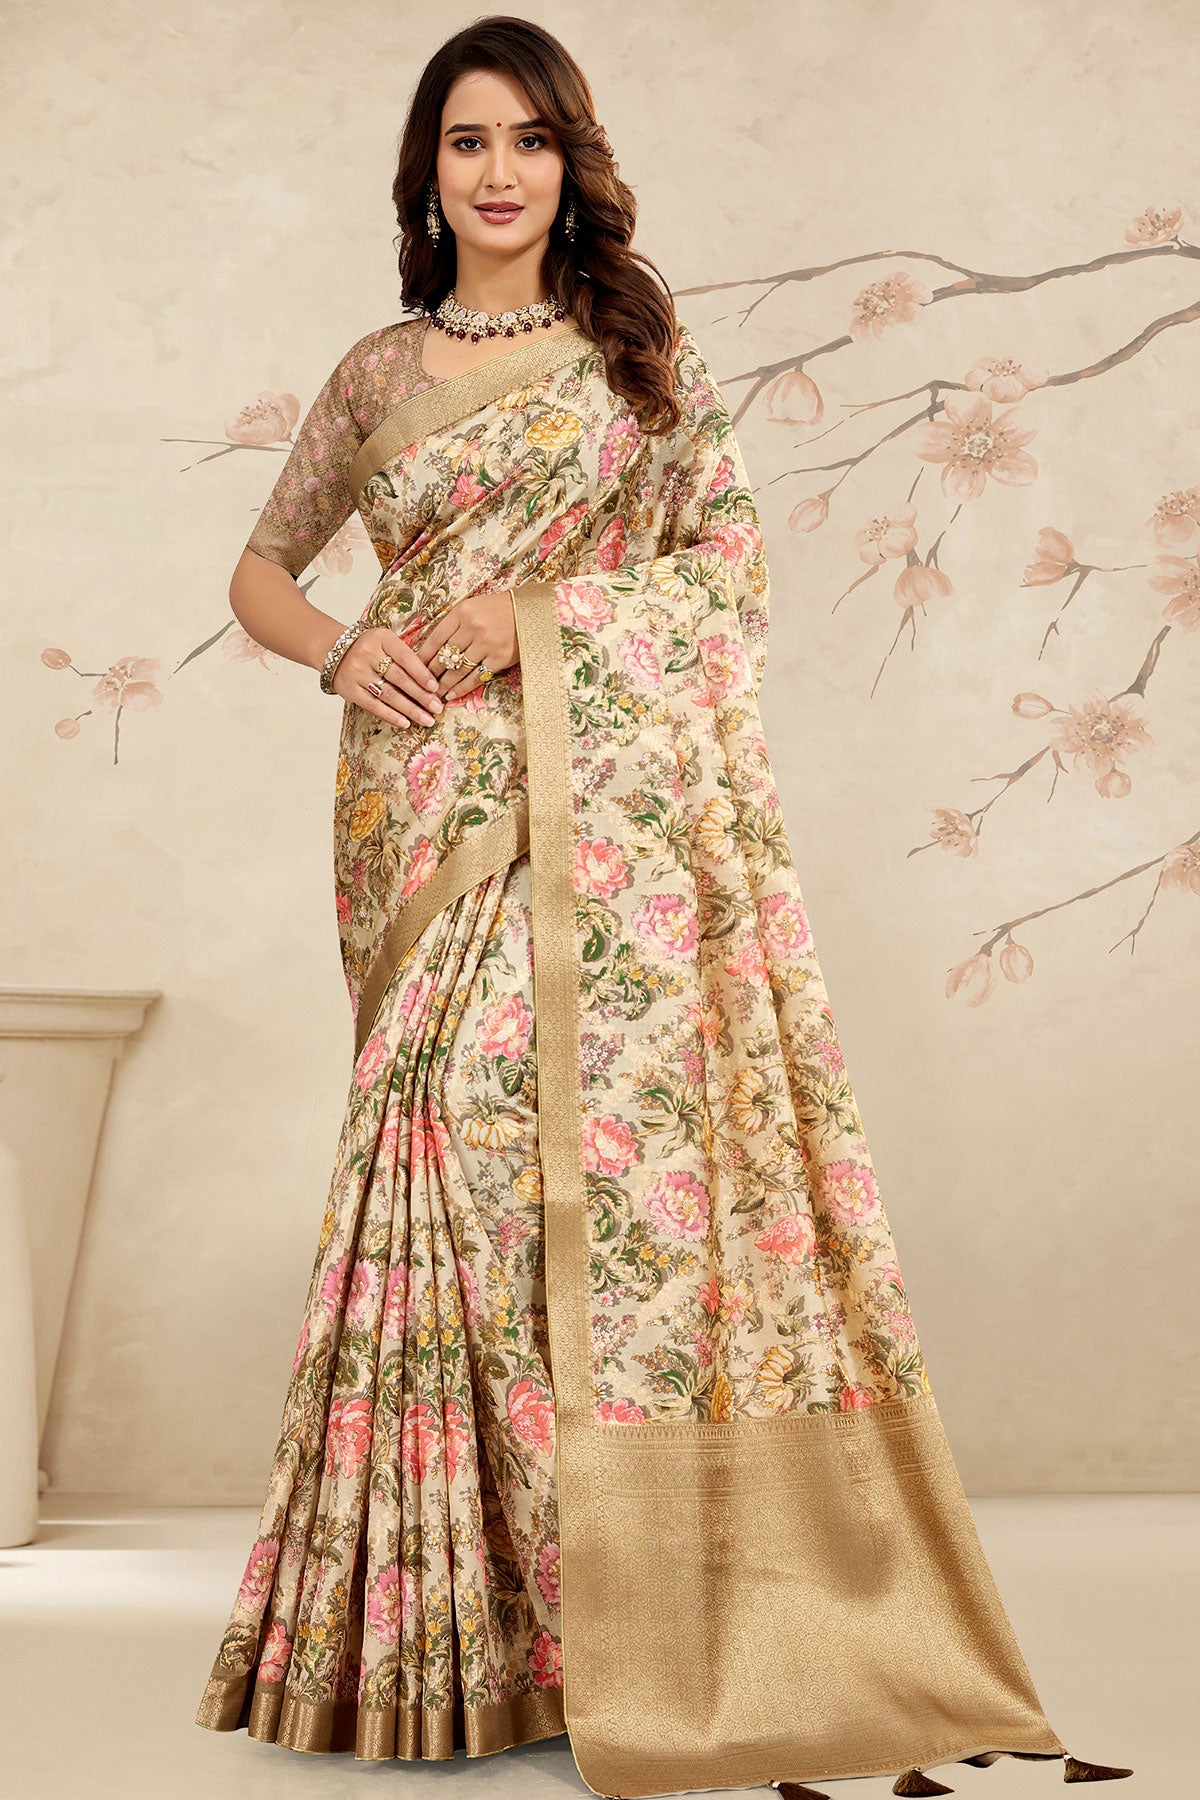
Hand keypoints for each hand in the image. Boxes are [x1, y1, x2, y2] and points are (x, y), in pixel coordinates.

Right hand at [331, 625, 445, 727]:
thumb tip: (431, 682)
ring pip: (388, 694)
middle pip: (399, 678)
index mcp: (381, 639)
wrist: (333, 650)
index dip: (422, 674)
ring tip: (427, 719)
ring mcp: (357, 673)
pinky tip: (405, 722)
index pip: (405, 658)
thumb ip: (404, 656)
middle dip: (421, 695)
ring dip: (410, 709)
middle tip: (437, 708)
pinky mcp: (350, 690)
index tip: (435, 688)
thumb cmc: (369, 647)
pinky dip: (391, 715)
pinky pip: (374, 706)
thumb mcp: (385, 641)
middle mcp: (367, 654)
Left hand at [414, 587, 519, 701]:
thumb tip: (433, 648)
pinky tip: (452, 695)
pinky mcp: (499, 658)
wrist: (529, 612)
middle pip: (444, 656)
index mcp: (462, 613)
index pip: (435, 638)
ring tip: (433, 695)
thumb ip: (454, 624)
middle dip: (429, 674)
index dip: (422, 656)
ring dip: (443, 685)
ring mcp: (486, 644)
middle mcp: (472, 628)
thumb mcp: (472, 607)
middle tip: (419, 686)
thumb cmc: (497, 610)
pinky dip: (461, 688)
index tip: (412, 668)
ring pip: (457, 670)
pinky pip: (475, 677)